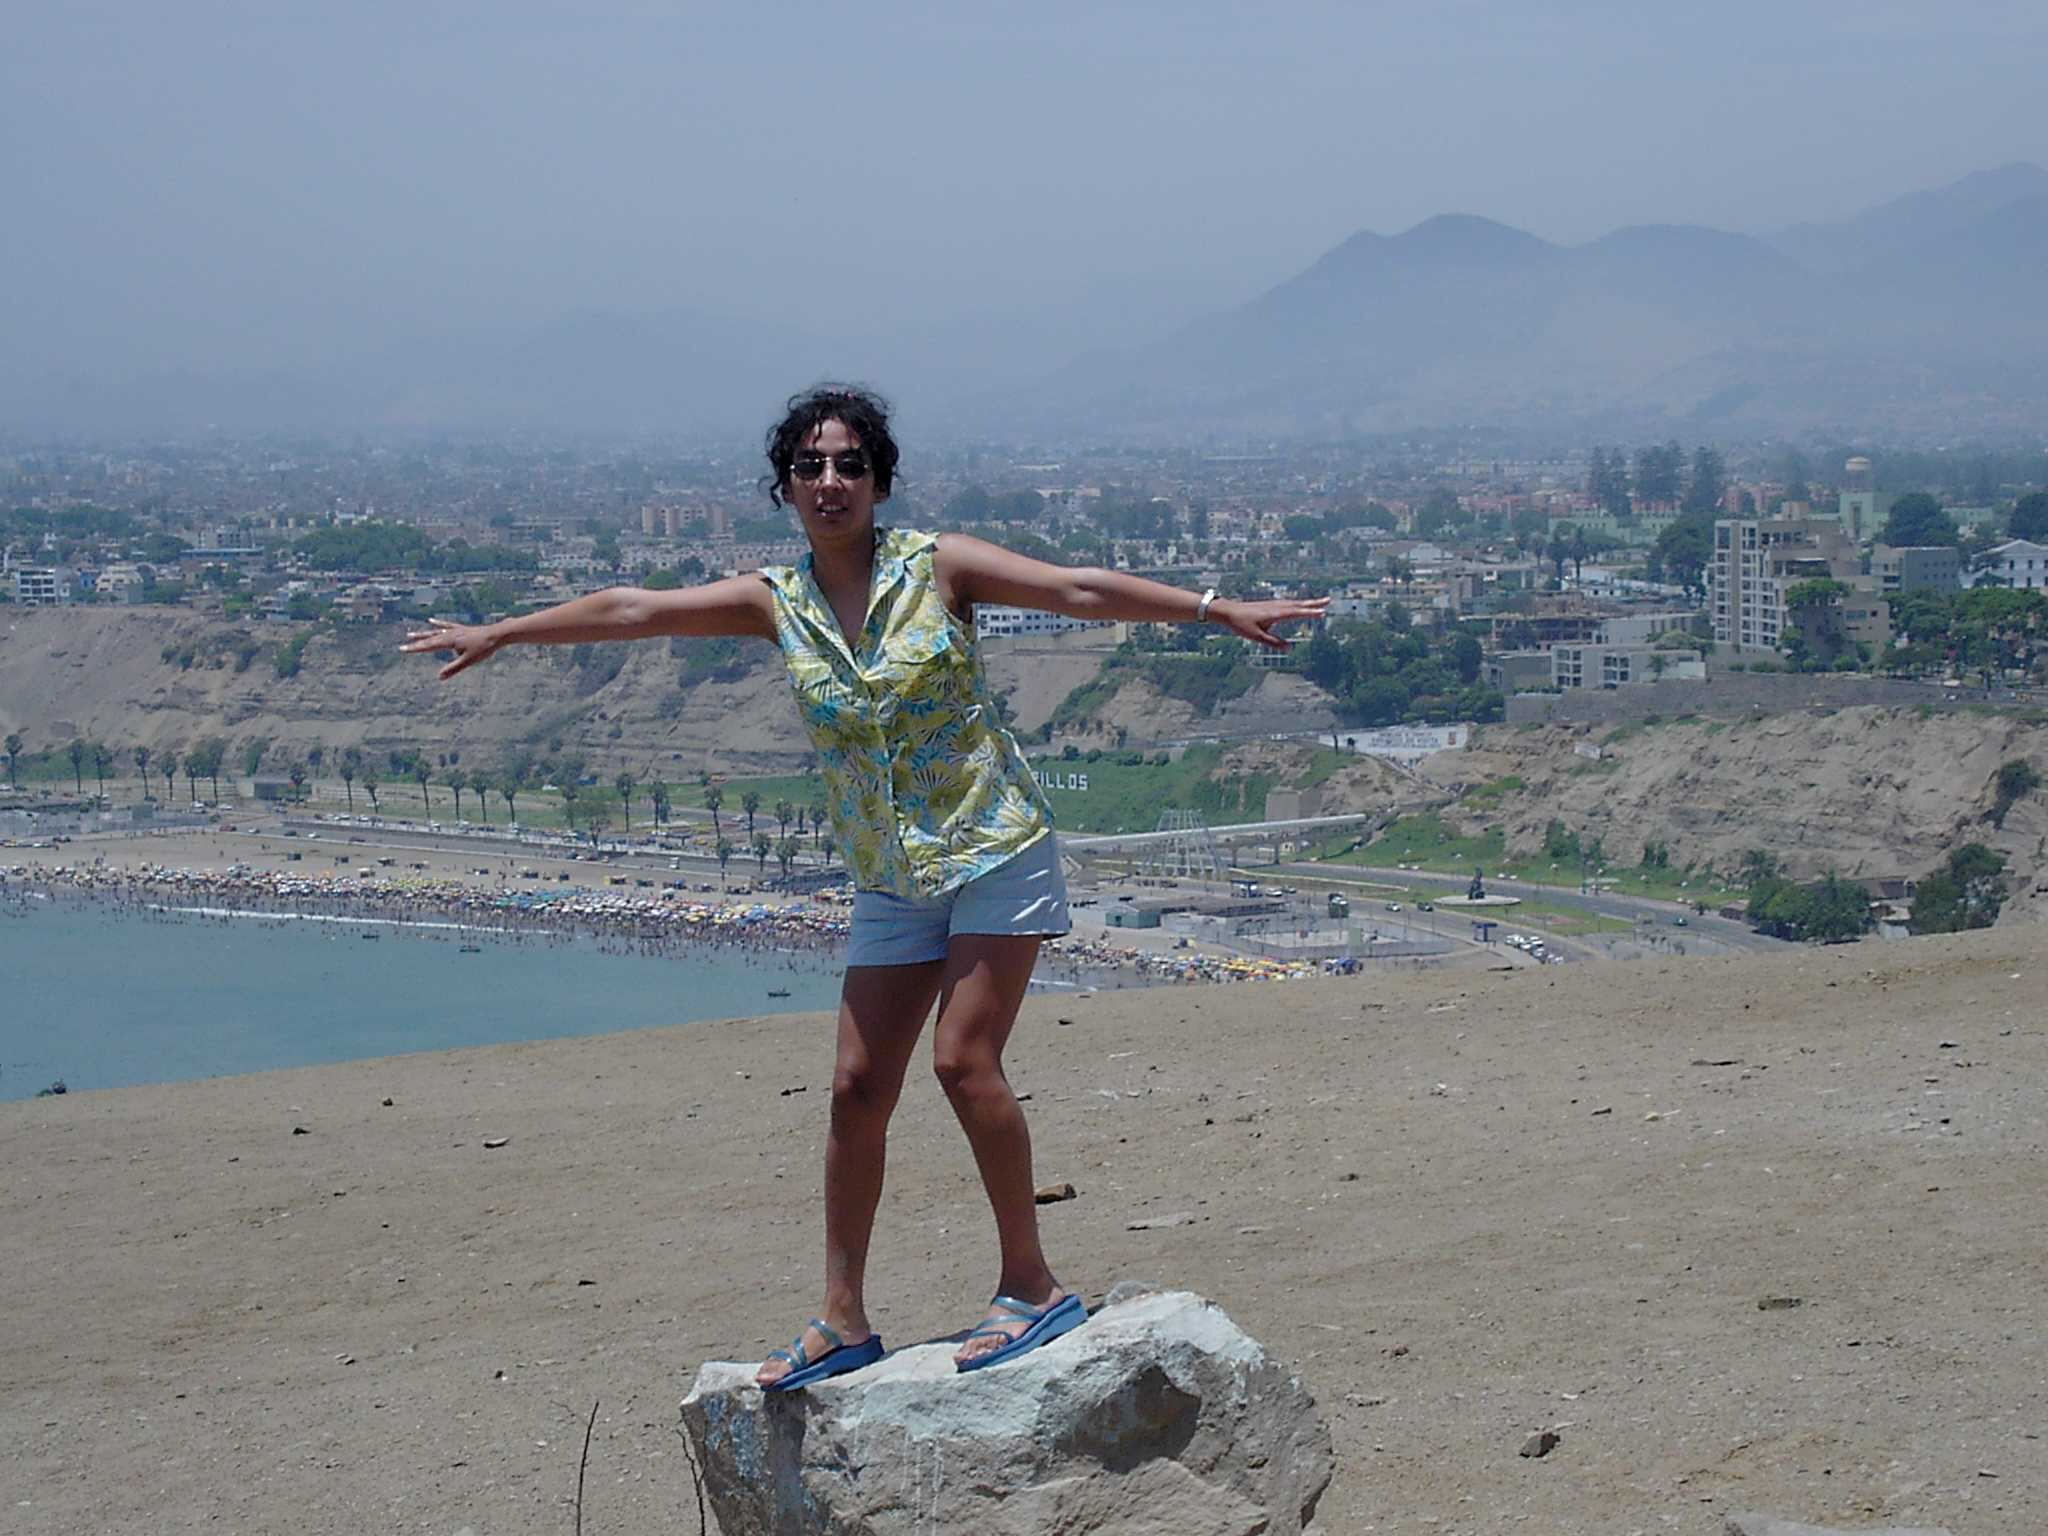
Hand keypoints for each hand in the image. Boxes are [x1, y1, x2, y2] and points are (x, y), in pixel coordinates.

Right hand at [398, 618, 503, 679]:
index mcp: (449, 641)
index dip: (415, 648)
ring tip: (411, 633)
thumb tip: (439, 678)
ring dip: (423, 634)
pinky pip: (447, 625)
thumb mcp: (468, 661)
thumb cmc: (484, 648)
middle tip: (402, 646)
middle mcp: (450, 634)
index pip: (428, 646)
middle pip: (429, 639)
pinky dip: (439, 623)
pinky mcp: (461, 628)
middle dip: (415, 643)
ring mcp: (455, 630)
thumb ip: (453, 669)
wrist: (497, 634)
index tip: (402, 649)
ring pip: (435, 631)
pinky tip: (431, 620)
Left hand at [1209, 596, 1329, 649]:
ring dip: (1308, 602)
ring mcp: (1274, 604)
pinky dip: (1299, 604)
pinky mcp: (1270, 605)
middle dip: (1314, 603)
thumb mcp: (1256, 637)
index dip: (1310, 612)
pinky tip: (1301, 606)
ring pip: (1295, 603)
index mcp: (1275, 613)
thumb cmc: (1241, 624)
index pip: (1296, 612)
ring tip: (1320, 602)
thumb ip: (1273, 642)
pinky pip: (1289, 603)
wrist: (1228, 611)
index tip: (1323, 612)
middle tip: (1329, 600)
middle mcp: (1276, 606)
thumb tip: (1289, 648)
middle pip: (1299, 604)